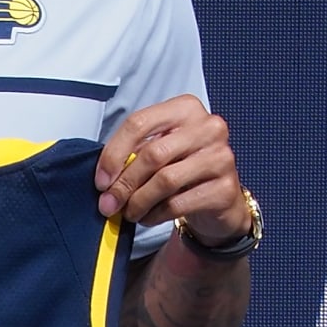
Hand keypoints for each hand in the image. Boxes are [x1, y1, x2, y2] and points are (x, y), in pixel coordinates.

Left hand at [94, 97, 248, 246]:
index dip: (114, 154)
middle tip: (109, 204)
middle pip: (152, 154)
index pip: (139, 122)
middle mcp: (208, 127)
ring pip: (165, 180)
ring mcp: (221, 157)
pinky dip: (155, 214)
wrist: (220, 198)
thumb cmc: (184, 169)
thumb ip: (135, 156)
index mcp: (186, 108)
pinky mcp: (225, 188)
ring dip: (139, 202)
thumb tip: (106, 181)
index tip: (101, 180)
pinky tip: (148, 218)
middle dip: (124, 183)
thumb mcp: (160, 152)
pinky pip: (178, 204)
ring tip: (129, 213)